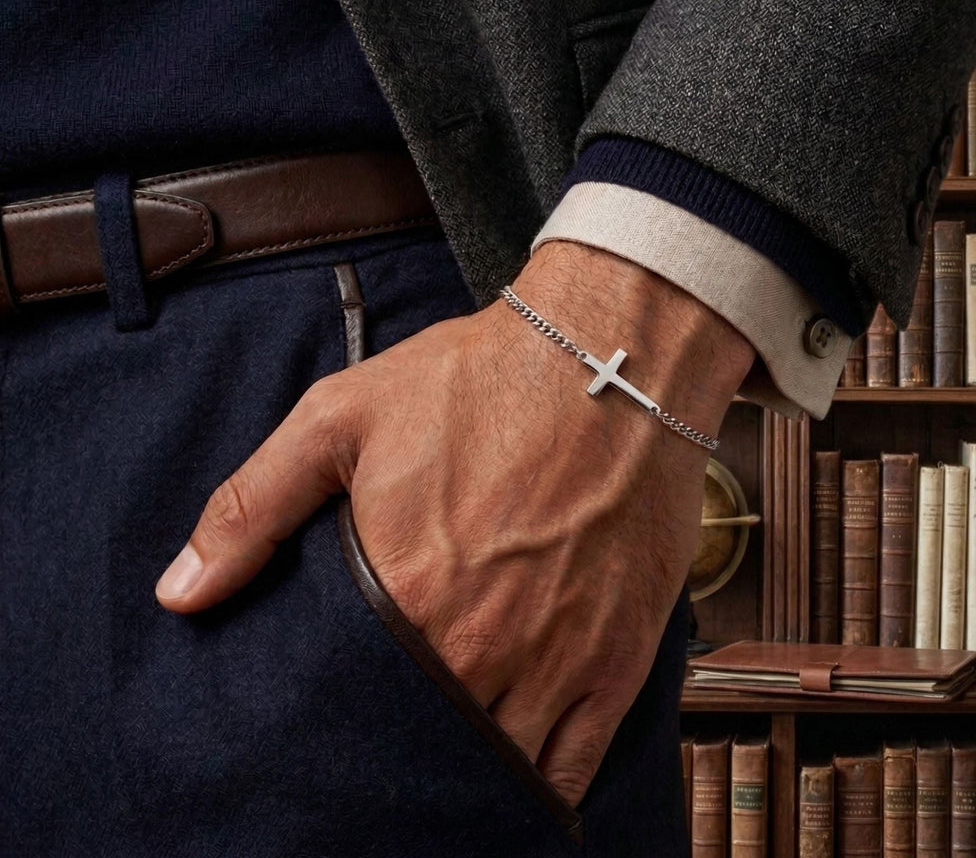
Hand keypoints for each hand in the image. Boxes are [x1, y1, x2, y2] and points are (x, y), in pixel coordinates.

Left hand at [155, 240, 753, 805]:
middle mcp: (484, 646)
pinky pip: (577, 764)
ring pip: (498, 767)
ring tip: (441, 765)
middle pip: (426, 748)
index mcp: (408, 597)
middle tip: (381, 751)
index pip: (351, 711)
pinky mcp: (622, 654)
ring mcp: (560, 659)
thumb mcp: (340, 417)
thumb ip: (253, 507)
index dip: (334, 732)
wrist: (609, 357)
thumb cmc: (478, 380)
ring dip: (465, 775)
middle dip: (398, 756)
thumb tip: (180, 594)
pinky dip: (542, 790)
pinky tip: (517, 786)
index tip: (326, 733)